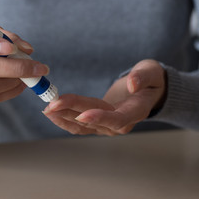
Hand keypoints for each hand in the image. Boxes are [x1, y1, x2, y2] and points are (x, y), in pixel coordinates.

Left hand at [43, 60, 166, 135]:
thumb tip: (132, 84)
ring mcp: (107, 126)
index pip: (117, 119)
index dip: (100, 117)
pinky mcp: (97, 124)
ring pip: (82, 126)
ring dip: (63, 118)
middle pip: (93, 121)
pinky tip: (51, 113)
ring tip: (47, 109)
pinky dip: (64, 119)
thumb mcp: (152, 72)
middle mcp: (121, 124)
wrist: (147, 92)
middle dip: (71, 112)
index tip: (82, 114)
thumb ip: (144, 77)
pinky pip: (78, 125)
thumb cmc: (150, 80)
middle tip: (52, 103)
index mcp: (136, 112)